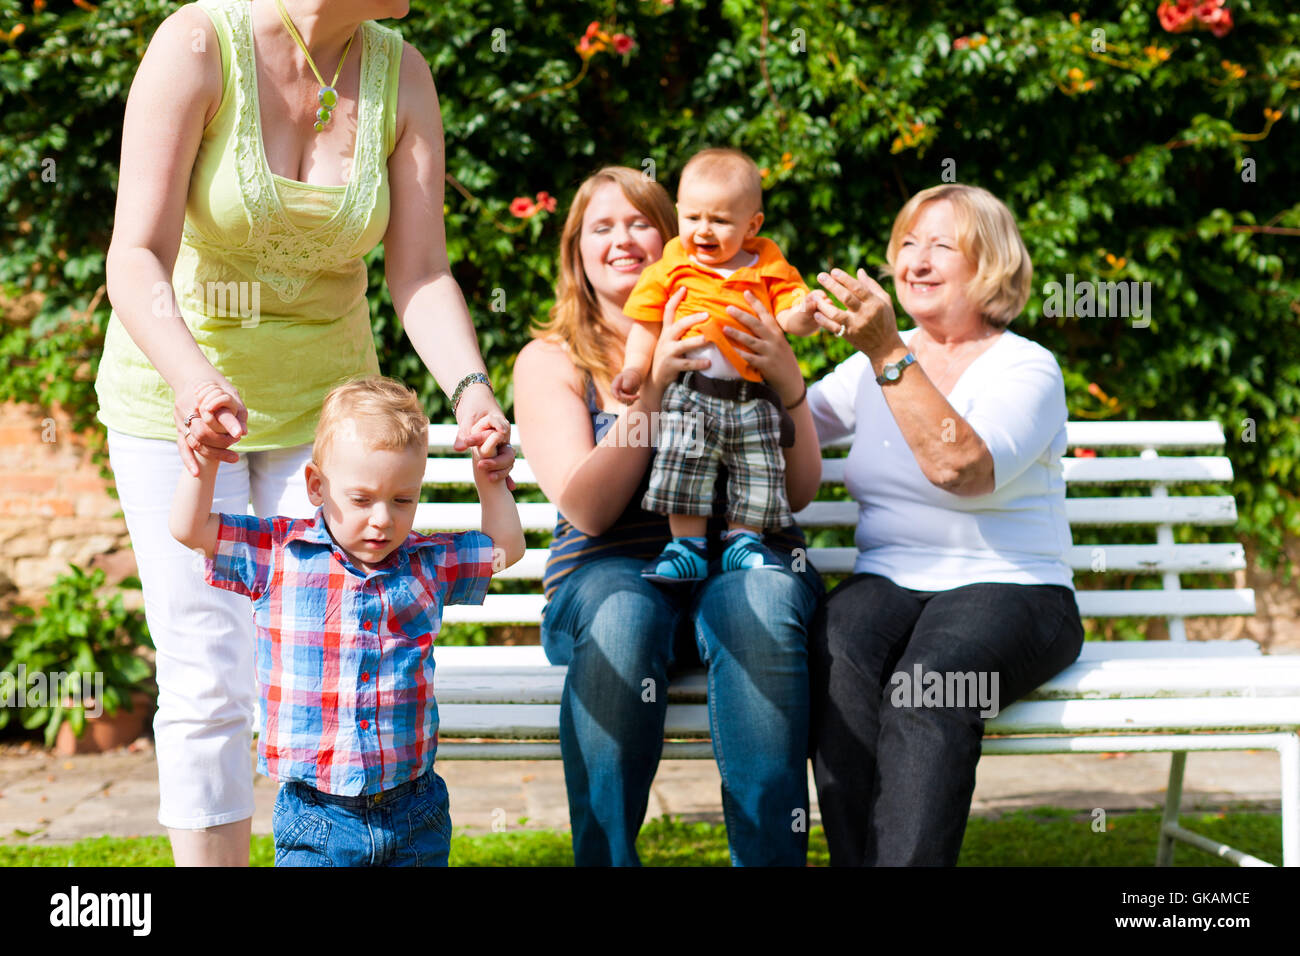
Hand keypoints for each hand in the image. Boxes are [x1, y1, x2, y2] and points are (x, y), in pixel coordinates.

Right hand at [174, 377, 246, 476]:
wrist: (191, 378)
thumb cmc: (214, 386)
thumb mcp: (229, 393)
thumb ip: (236, 412)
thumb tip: (243, 433)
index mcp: (203, 400)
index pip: (216, 415)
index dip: (228, 424)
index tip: (239, 434)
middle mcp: (191, 411)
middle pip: (204, 432)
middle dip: (222, 442)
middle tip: (236, 446)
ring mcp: (183, 419)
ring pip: (195, 441)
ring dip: (213, 453)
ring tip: (234, 458)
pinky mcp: (180, 427)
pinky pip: (183, 446)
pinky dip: (189, 460)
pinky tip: (196, 473)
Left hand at [454, 388, 515, 490]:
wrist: (476, 400)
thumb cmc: (473, 406)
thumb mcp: (466, 418)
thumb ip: (464, 434)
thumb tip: (458, 449)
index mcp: (500, 422)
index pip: (499, 431)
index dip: (487, 440)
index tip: (476, 446)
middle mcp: (504, 435)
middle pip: (507, 452)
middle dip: (495, 462)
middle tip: (480, 466)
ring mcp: (503, 444)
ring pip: (507, 460)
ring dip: (501, 470)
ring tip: (490, 479)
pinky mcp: (498, 451)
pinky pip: (503, 464)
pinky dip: (505, 475)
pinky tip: (510, 487)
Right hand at [610, 368, 642, 404]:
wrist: (634, 378)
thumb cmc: (631, 376)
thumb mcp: (629, 377)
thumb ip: (627, 383)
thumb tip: (625, 389)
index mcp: (615, 385)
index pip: (613, 391)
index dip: (615, 395)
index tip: (618, 398)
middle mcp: (616, 392)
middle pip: (620, 398)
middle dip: (628, 398)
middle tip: (638, 396)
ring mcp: (620, 396)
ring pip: (625, 402)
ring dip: (632, 400)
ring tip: (638, 396)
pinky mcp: (625, 399)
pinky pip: (629, 403)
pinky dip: (633, 400)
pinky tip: (637, 396)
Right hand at [643, 287, 709, 408]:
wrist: (653, 379)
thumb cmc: (667, 356)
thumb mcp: (669, 341)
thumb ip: (679, 331)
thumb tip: (698, 317)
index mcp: (666, 331)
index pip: (668, 311)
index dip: (675, 299)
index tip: (684, 288)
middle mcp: (666, 340)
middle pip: (679, 326)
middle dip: (693, 319)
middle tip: (707, 315)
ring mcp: (668, 353)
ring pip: (683, 345)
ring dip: (696, 341)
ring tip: (708, 338)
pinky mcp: (671, 366)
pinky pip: (687, 364)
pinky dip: (698, 363)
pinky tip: (709, 362)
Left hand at [723, 291, 805, 405]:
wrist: (792, 381)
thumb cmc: (781, 360)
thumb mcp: (778, 343)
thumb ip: (767, 333)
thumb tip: (749, 321)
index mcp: (777, 332)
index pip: (765, 314)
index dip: (756, 303)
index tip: (746, 292)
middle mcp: (774, 340)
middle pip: (756, 324)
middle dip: (742, 315)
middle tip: (728, 308)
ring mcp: (770, 353)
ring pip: (751, 341)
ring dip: (737, 334)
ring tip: (724, 328)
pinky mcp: (766, 366)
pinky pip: (751, 358)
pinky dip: (741, 354)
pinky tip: (731, 350)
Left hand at [813, 267, 901, 356]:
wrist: (885, 347)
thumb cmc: (885, 320)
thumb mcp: (884, 301)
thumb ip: (871, 286)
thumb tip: (859, 271)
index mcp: (874, 303)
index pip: (858, 288)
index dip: (845, 278)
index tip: (833, 271)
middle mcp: (864, 313)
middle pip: (846, 297)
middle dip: (832, 285)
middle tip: (820, 276)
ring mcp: (855, 325)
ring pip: (836, 313)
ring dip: (823, 304)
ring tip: (815, 296)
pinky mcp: (848, 335)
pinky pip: (833, 327)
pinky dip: (823, 321)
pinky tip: (816, 313)